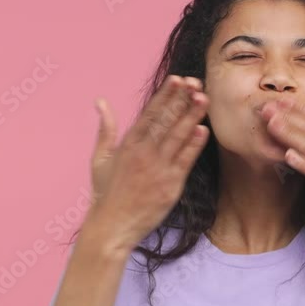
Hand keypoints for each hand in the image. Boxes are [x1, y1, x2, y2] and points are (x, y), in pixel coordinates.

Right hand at [87, 75, 209, 250]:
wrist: (112, 225)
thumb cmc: (106, 193)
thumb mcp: (100, 158)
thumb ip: (105, 129)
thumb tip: (101, 102)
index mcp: (128, 144)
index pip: (150, 113)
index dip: (165, 95)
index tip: (177, 80)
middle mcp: (144, 153)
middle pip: (166, 120)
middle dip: (182, 100)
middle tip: (196, 82)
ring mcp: (158, 168)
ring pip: (178, 136)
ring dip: (192, 116)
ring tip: (204, 98)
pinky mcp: (170, 185)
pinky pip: (185, 160)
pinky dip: (194, 145)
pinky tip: (204, 130)